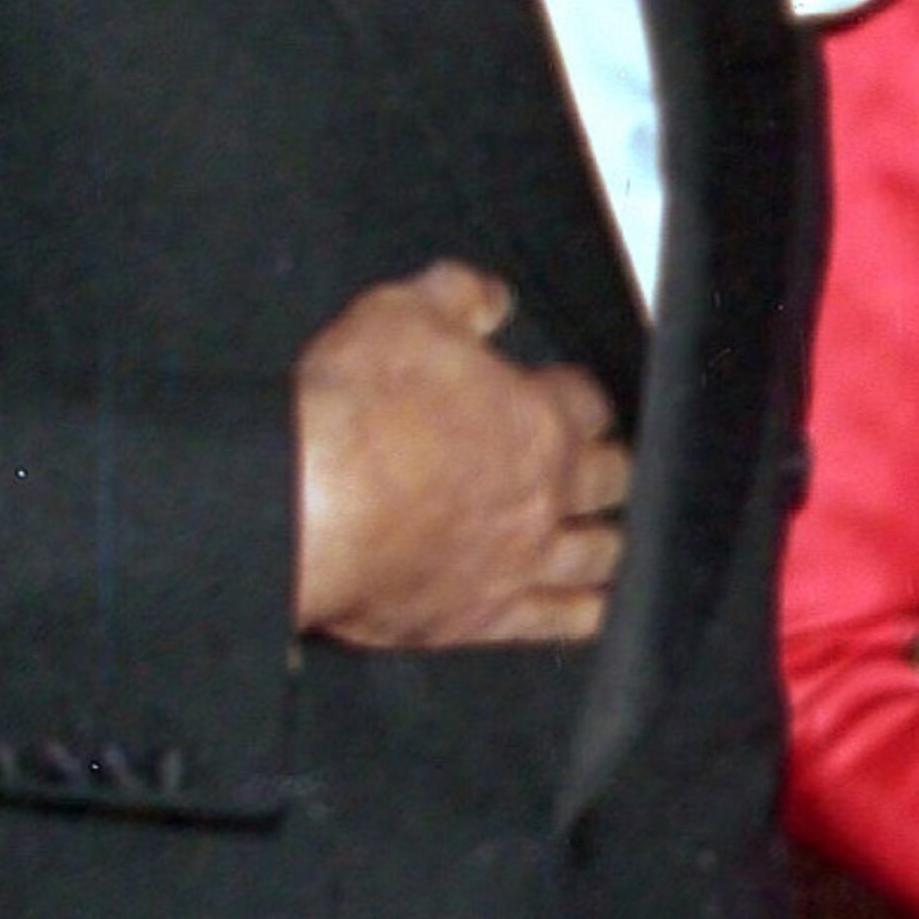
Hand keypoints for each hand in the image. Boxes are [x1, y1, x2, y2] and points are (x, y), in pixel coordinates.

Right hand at [294, 266, 626, 649]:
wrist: (308, 508)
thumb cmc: (351, 412)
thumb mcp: (399, 314)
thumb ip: (458, 296)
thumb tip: (492, 297)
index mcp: (537, 419)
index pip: (587, 403)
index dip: (580, 396)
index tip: (571, 397)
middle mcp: (545, 494)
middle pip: (611, 481)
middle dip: (610, 468)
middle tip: (604, 467)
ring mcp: (522, 562)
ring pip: (599, 556)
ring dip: (607, 542)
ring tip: (609, 537)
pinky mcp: (487, 618)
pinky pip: (560, 622)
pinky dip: (585, 614)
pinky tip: (593, 611)